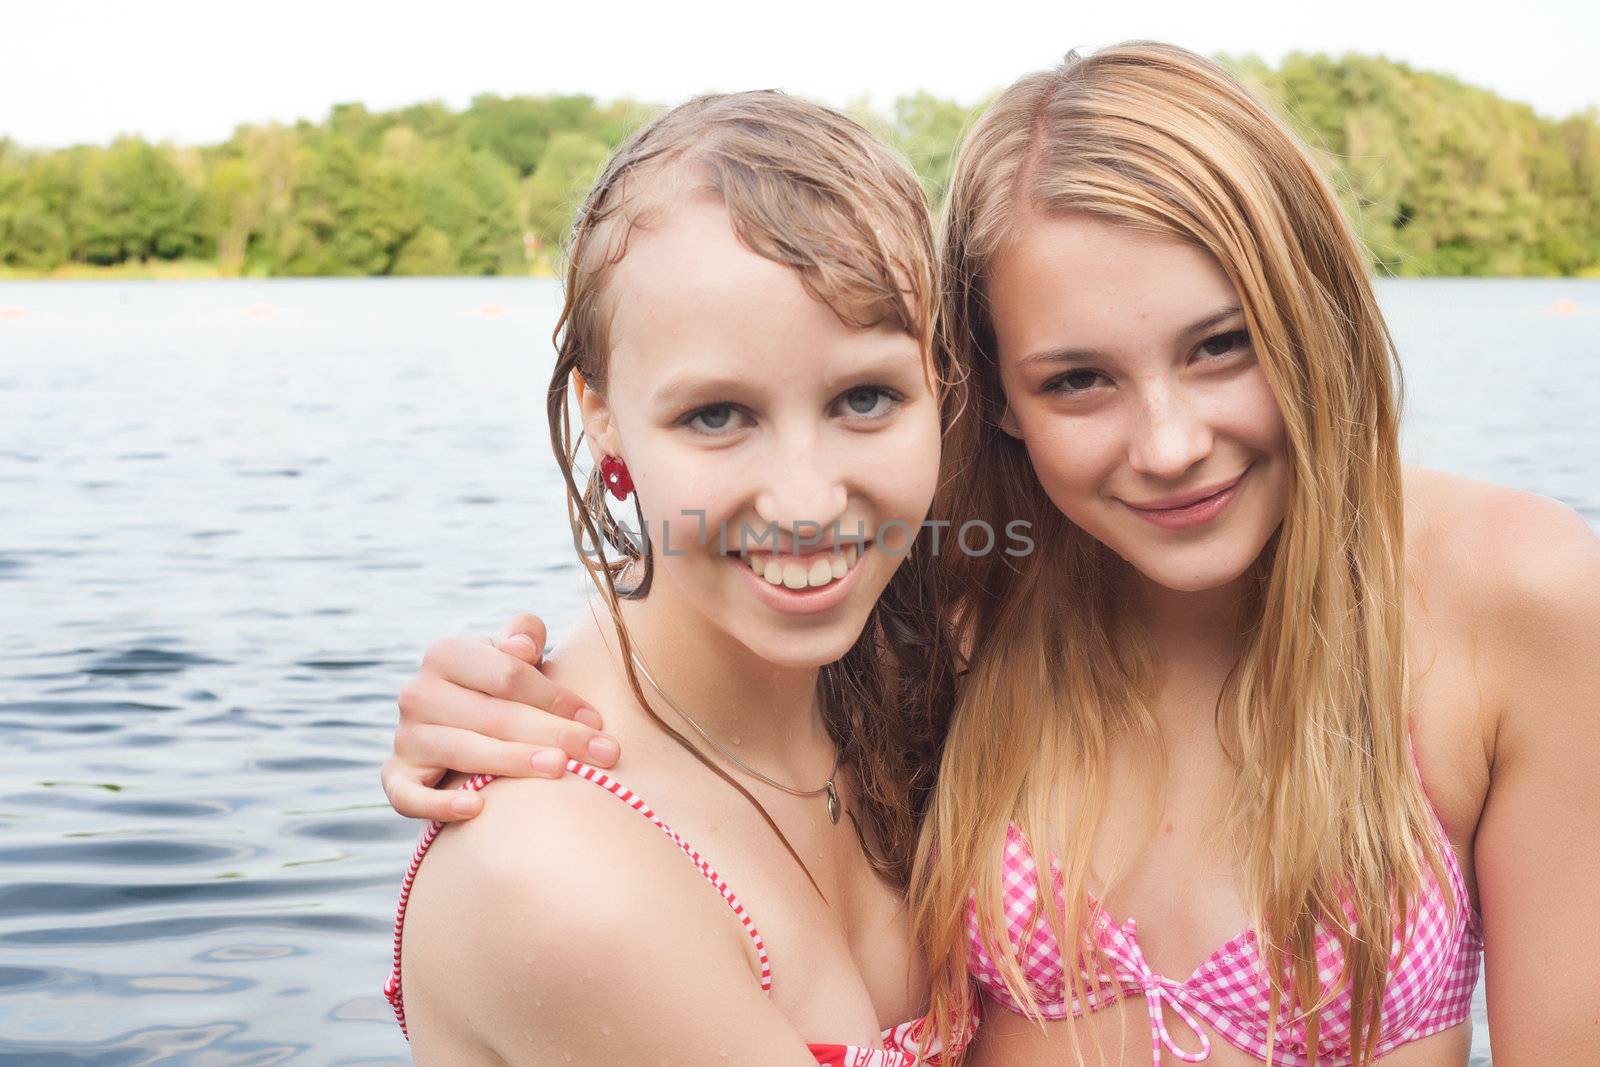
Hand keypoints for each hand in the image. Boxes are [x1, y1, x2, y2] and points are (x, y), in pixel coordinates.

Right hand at [380, 612, 619, 821]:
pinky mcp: (396, 777)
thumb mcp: (512, 654)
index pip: (509, 676)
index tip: (597, 720)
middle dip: (554, 734)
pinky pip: (409, 796)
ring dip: (515, 762)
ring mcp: (405, 737)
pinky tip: (478, 807)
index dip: (555, 698)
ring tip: (560, 769)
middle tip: (602, 753)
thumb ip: (523, 634)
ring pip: (464, 752)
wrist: (464, 729)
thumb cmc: (503, 689)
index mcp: (446, 653)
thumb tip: (522, 645)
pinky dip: (440, 804)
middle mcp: (417, 693)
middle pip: (495, 716)